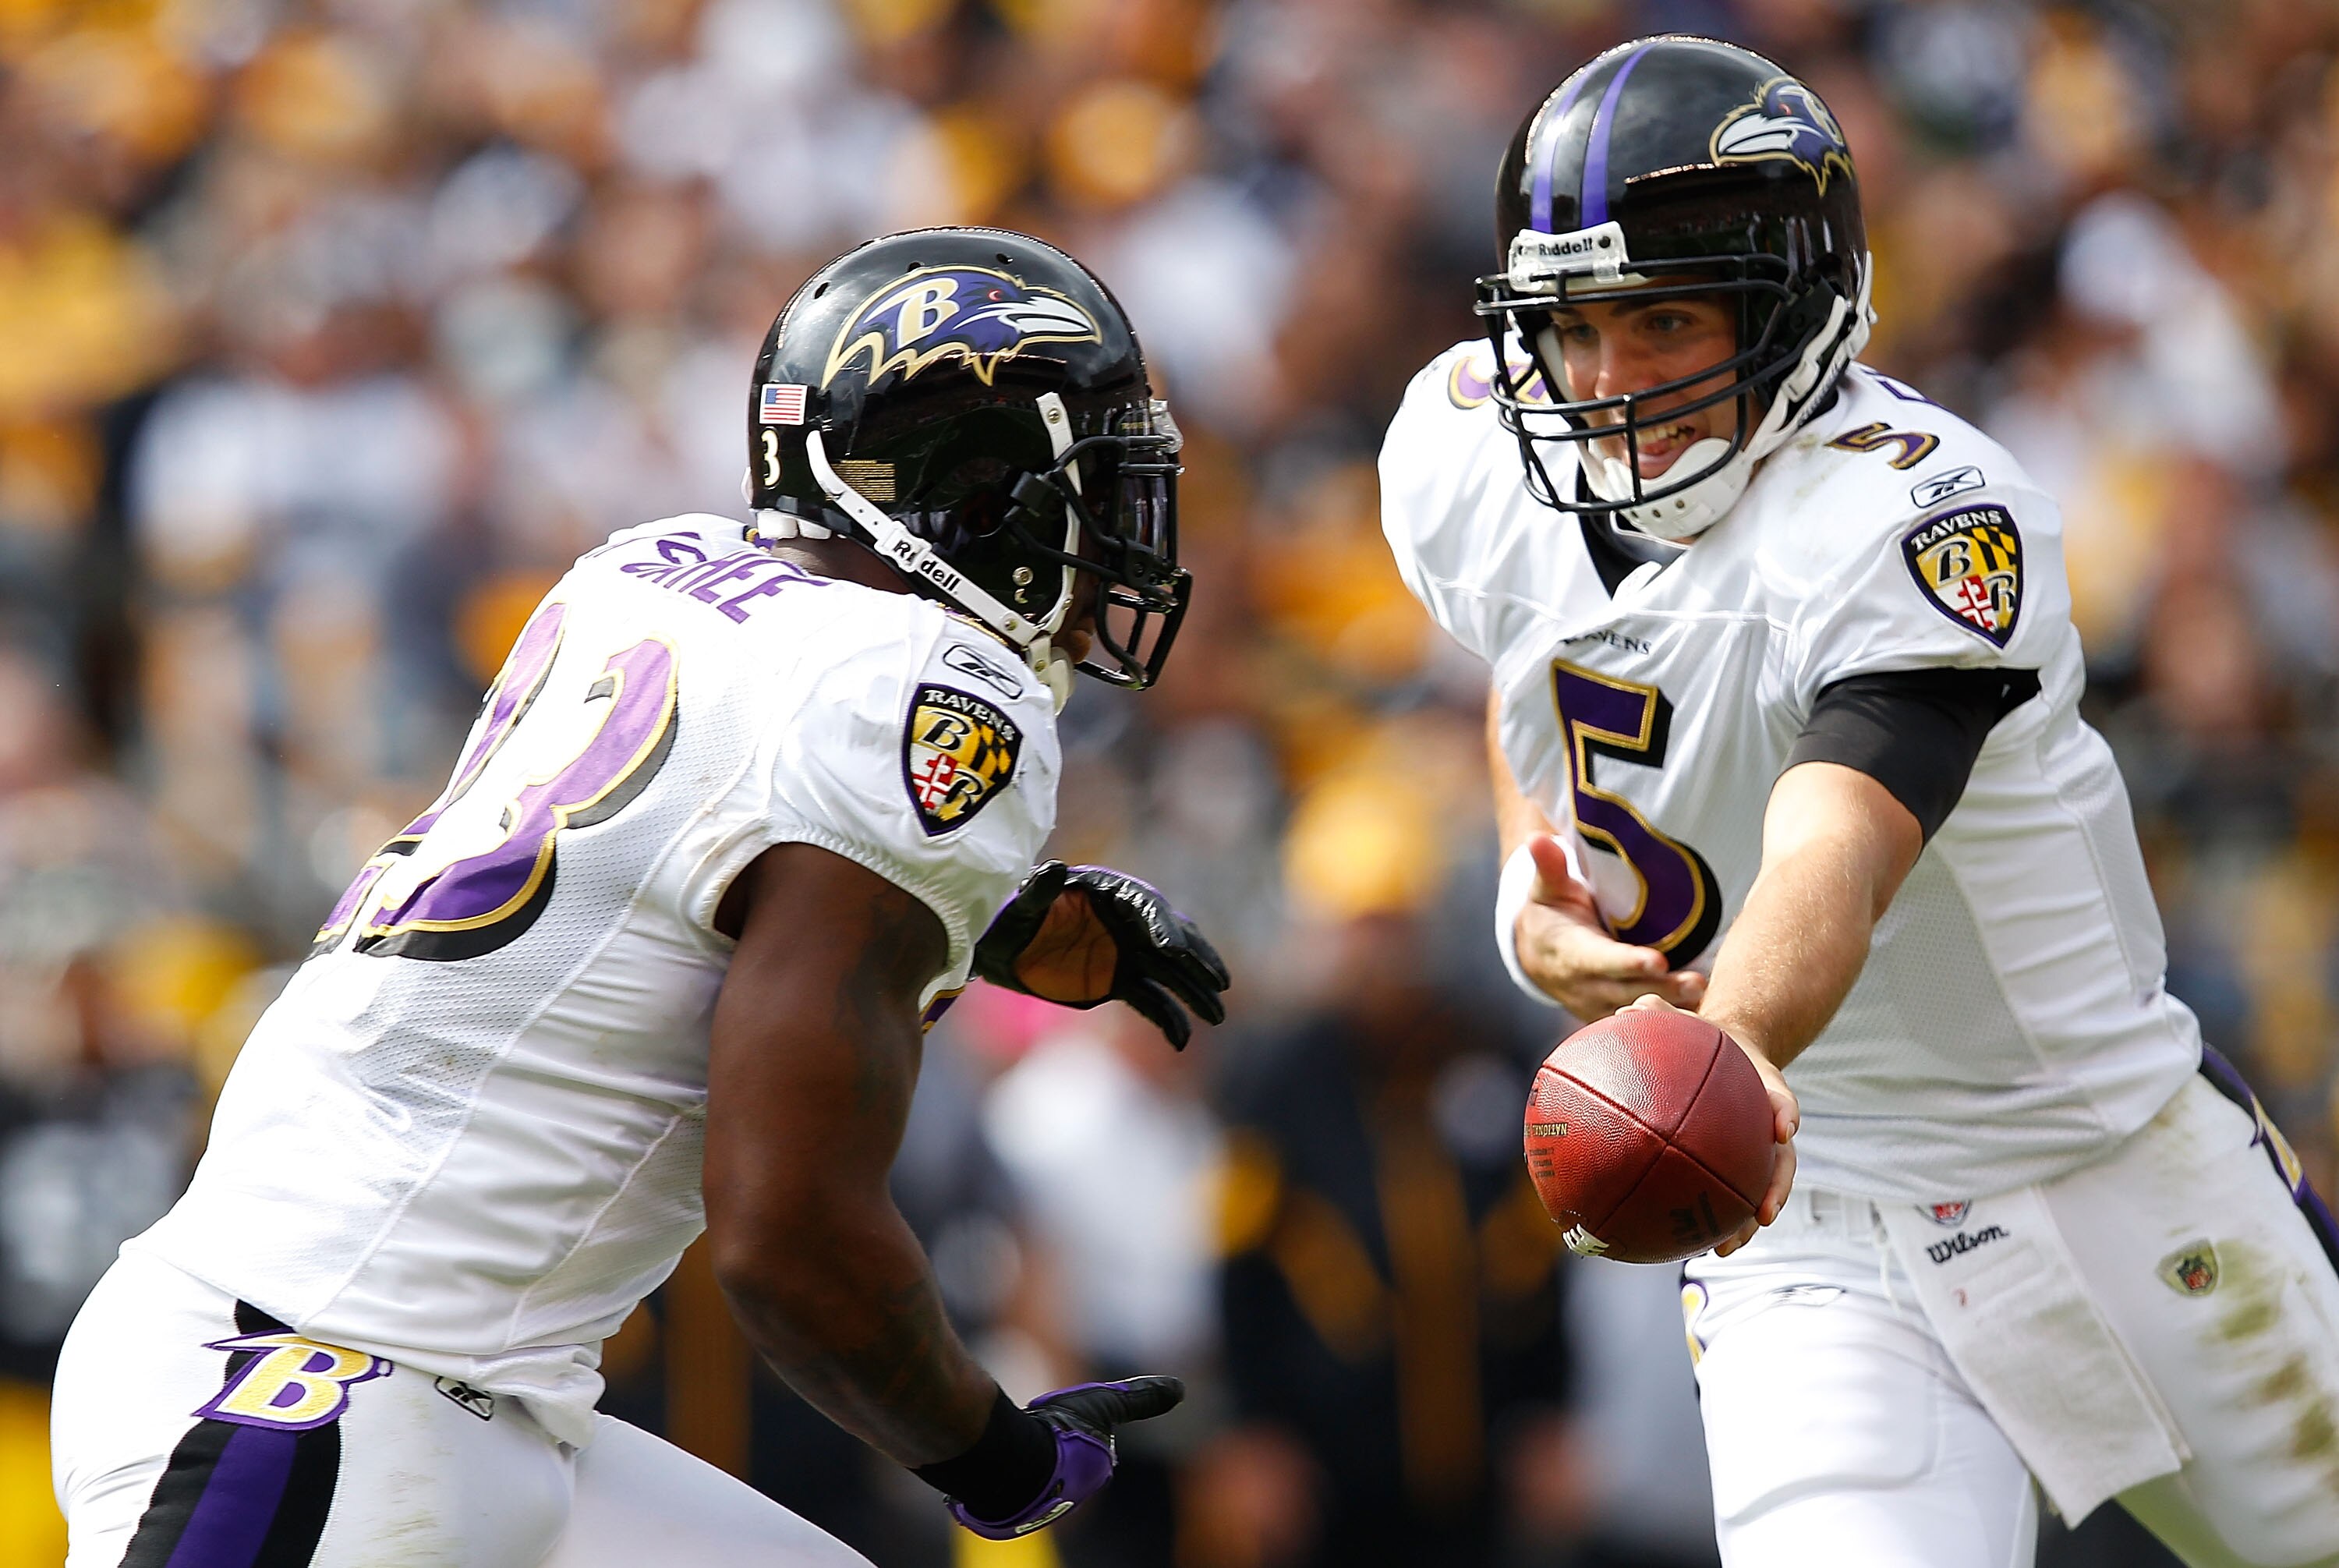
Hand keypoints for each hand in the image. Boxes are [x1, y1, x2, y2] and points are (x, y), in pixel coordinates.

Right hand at [948, 1376, 1185, 1539]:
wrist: (1012, 1463)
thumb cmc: (1060, 1433)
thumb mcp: (1105, 1403)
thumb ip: (1140, 1397)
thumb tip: (1180, 1389)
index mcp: (1092, 1474)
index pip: (1092, 1445)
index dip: (1080, 1425)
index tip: (1067, 1414)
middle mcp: (1067, 1494)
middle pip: (1064, 1457)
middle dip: (1055, 1441)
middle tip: (1042, 1421)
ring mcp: (1035, 1501)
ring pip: (1035, 1468)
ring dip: (1029, 1452)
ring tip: (1018, 1434)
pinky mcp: (1003, 1504)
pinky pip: (1007, 1479)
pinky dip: (1005, 1465)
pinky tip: (998, 1451)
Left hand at [974, 862, 1229, 1048]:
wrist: (1001, 949)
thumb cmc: (1010, 919)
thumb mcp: (1021, 906)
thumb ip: (1039, 890)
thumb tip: (1055, 868)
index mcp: (1110, 893)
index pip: (1145, 907)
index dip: (1162, 926)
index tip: (1173, 950)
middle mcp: (1128, 922)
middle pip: (1173, 938)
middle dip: (1197, 960)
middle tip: (1220, 981)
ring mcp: (1128, 953)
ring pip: (1171, 973)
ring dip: (1196, 992)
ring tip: (1218, 1015)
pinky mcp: (1120, 981)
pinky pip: (1152, 1000)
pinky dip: (1169, 1019)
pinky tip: (1182, 1040)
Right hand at [1515, 835, 1705, 1016]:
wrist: (1536, 956)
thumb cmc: (1551, 912)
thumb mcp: (1546, 889)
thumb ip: (1549, 866)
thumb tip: (1535, 838)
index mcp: (1569, 952)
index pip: (1600, 960)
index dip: (1627, 962)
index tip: (1657, 960)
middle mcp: (1583, 986)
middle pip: (1626, 991)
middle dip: (1661, 989)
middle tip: (1698, 982)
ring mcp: (1597, 1007)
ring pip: (1635, 1012)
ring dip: (1671, 1008)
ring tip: (1707, 997)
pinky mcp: (1611, 1018)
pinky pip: (1640, 1025)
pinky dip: (1668, 1024)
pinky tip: (1702, 1021)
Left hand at [1619, 995, 1797, 1255]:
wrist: (1726, 1055)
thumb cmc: (1702, 1040)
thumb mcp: (1687, 1023)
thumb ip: (1662, 1014)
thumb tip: (1634, 1005)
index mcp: (1765, 1089)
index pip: (1781, 1100)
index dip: (1783, 1111)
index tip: (1783, 1129)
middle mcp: (1767, 1127)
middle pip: (1780, 1163)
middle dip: (1773, 1190)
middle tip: (1762, 1217)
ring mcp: (1755, 1150)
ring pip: (1758, 1190)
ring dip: (1746, 1222)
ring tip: (1725, 1249)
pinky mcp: (1734, 1166)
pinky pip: (1725, 1194)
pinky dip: (1711, 1218)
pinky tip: (1684, 1243)